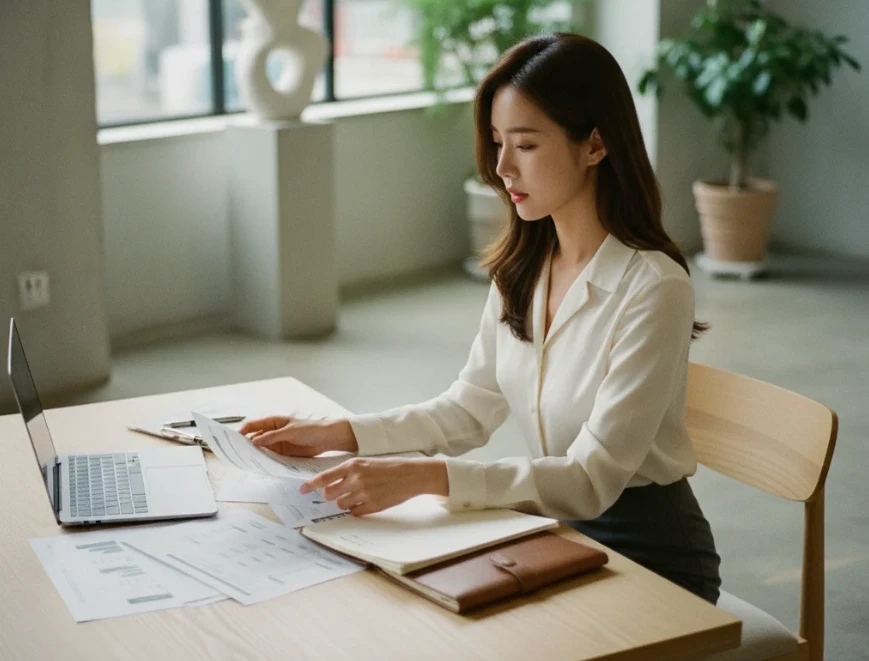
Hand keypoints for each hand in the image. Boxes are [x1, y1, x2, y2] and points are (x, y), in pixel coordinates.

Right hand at [239, 415, 357, 456]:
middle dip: (246, 445)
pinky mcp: (283, 453)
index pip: (253, 425)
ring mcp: (278, 443)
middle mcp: (273, 432)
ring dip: (255, 454)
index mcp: (273, 421)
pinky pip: (271, 457)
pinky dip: (265, 461)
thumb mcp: (291, 431)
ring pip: (262, 449)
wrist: (327, 439)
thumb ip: (273, 436)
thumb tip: (255, 441)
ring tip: (246, 462)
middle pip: (255, 438)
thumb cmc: (311, 429)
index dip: (243, 431)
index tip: (235, 439)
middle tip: (238, 454)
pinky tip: (261, 466)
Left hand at [299, 457, 448, 515]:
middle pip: (329, 494)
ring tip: (358, 495)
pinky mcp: (371, 506)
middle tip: (339, 493)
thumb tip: (331, 486)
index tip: (302, 490)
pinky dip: (357, 509)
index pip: (324, 477)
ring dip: (345, 502)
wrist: (411, 475)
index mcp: (353, 465)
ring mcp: (363, 493)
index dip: (311, 485)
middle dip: (331, 495)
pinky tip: (367, 501)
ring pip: (341, 504)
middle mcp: (355, 479)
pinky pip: (354, 512)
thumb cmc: (389, 467)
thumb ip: (349, 472)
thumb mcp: (366, 463)